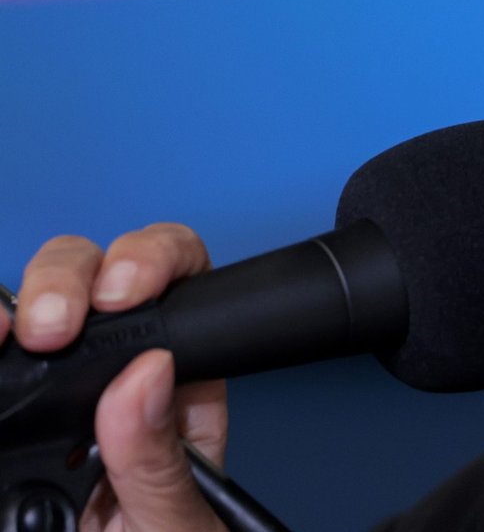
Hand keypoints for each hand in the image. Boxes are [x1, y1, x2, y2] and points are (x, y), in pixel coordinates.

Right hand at [1, 225, 227, 531]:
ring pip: (36, 301)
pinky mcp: (11, 421)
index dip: (155, 260)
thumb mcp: (168, 521)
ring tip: (7, 338)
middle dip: (71, 277)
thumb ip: (158, 459)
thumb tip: (148, 374)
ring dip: (23, 301)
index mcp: (179, 383)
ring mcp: (59, 390)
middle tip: (54, 328)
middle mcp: (121, 371)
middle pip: (98, 273)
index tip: (122, 291)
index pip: (182, 284)